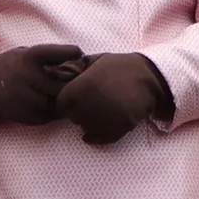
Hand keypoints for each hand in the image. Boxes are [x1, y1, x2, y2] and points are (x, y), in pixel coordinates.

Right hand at [0, 42, 88, 129]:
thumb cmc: (9, 67)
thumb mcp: (24, 53)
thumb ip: (48, 57)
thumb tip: (81, 60)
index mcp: (30, 56)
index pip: (63, 53)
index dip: (74, 54)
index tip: (79, 56)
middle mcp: (29, 76)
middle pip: (67, 82)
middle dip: (74, 83)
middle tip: (76, 82)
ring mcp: (29, 97)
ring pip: (61, 102)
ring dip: (65, 100)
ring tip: (59, 94)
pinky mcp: (28, 116)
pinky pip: (52, 116)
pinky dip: (54, 112)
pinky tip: (47, 105)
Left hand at [57, 51, 173, 146]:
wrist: (149, 76)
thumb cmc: (118, 66)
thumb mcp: (93, 60)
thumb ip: (71, 67)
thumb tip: (49, 72)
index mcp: (80, 88)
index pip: (62, 106)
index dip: (68, 104)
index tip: (76, 99)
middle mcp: (90, 104)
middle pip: (74, 119)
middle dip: (79, 113)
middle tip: (90, 105)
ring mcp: (105, 117)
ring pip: (88, 130)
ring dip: (90, 125)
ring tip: (99, 113)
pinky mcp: (120, 127)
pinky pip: (103, 138)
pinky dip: (99, 137)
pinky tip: (98, 131)